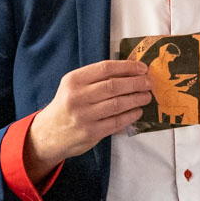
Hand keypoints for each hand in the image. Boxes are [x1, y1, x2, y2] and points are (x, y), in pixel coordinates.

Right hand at [25, 58, 151, 181]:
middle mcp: (77, 97)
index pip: (106, 68)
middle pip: (114, 86)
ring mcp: (84, 116)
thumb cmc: (67, 105)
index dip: (128, 67)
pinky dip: (130, 115)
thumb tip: (130, 71)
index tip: (142, 68)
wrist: (49, 133)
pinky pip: (116, 122)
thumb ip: (96, 78)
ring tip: (147, 96)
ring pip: (117, 104)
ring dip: (136, 99)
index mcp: (74, 80)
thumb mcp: (74, 86)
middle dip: (137, 83)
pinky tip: (138, 111)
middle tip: (149, 82)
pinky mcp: (91, 132)